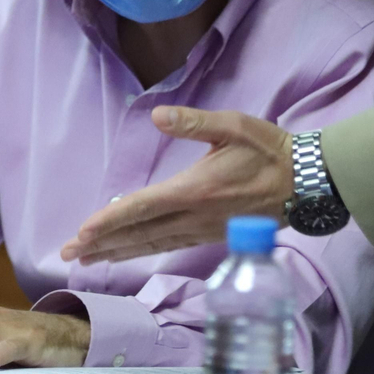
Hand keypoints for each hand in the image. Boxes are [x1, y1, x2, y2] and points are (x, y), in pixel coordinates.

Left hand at [60, 107, 293, 264]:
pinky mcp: (210, 234)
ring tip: (88, 259)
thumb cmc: (269, 150)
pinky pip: (168, 245)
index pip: (142, 208)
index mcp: (194, 189)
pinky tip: (130, 252)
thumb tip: (158, 115)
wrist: (304, 183)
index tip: (82, 232)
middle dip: (102, 245)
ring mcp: (202, 230)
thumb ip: (194, 122)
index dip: (109, 221)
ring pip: (152, 245)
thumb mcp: (234, 126)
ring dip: (118, 252)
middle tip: (69, 254)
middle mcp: (194, 216)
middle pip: (139, 234)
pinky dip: (143, 250)